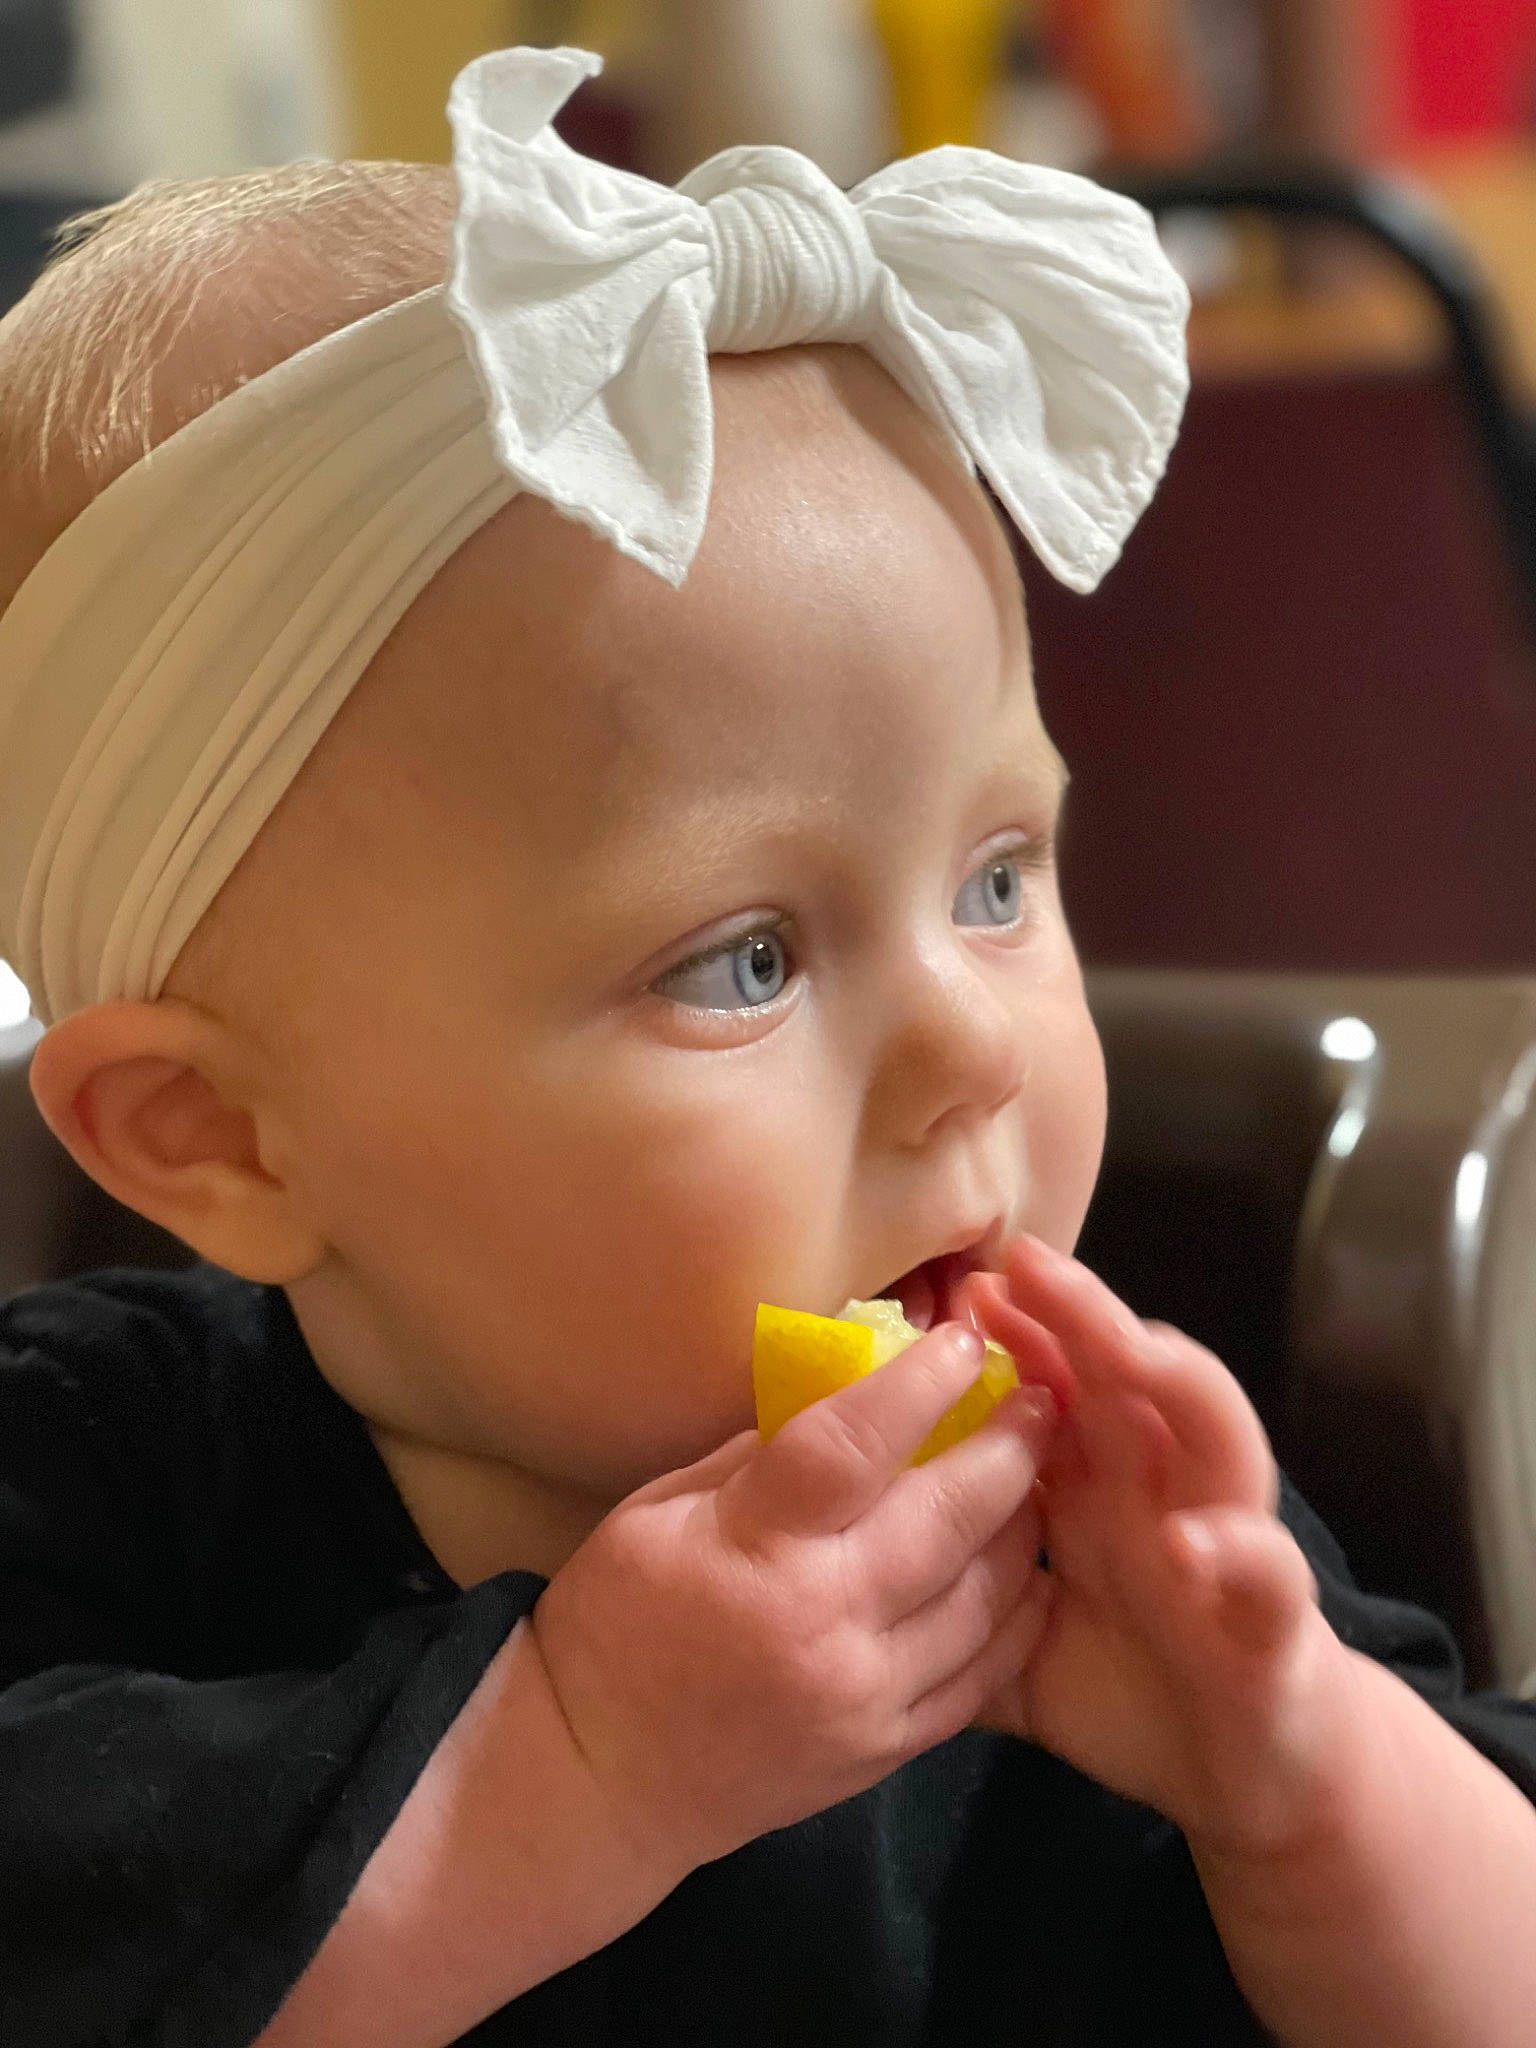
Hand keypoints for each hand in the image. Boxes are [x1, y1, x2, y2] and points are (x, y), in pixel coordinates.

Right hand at [530, 1323, 1055, 1874]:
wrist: (599, 1783)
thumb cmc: (615, 1625)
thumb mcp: (655, 1513)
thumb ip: (757, 1455)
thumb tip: (845, 1389)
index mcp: (752, 1550)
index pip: (852, 1447)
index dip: (918, 1384)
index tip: (963, 1340)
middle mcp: (823, 1621)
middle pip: (946, 1517)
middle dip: (1008, 1445)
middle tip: (1042, 1396)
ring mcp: (864, 1694)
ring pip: (984, 1598)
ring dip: (1024, 1527)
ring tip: (1041, 1475)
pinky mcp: (887, 1749)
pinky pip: (982, 1677)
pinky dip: (1020, 1618)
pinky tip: (1035, 1573)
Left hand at [961, 1238, 1348, 1858]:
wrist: (1247, 1770)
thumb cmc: (1131, 1684)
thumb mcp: (1018, 1638)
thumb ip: (953, 1590)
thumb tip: (841, 1569)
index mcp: (1102, 1486)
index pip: (1061, 1384)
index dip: (1019, 1333)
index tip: (960, 1288)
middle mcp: (1165, 1490)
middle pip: (1129, 1377)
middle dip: (1085, 1314)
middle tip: (1028, 1262)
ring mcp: (1225, 1539)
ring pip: (1215, 1433)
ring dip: (1176, 1384)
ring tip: (1125, 1351)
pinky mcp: (1274, 1614)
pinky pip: (1264, 1570)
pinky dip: (1233, 1550)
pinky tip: (1188, 1542)